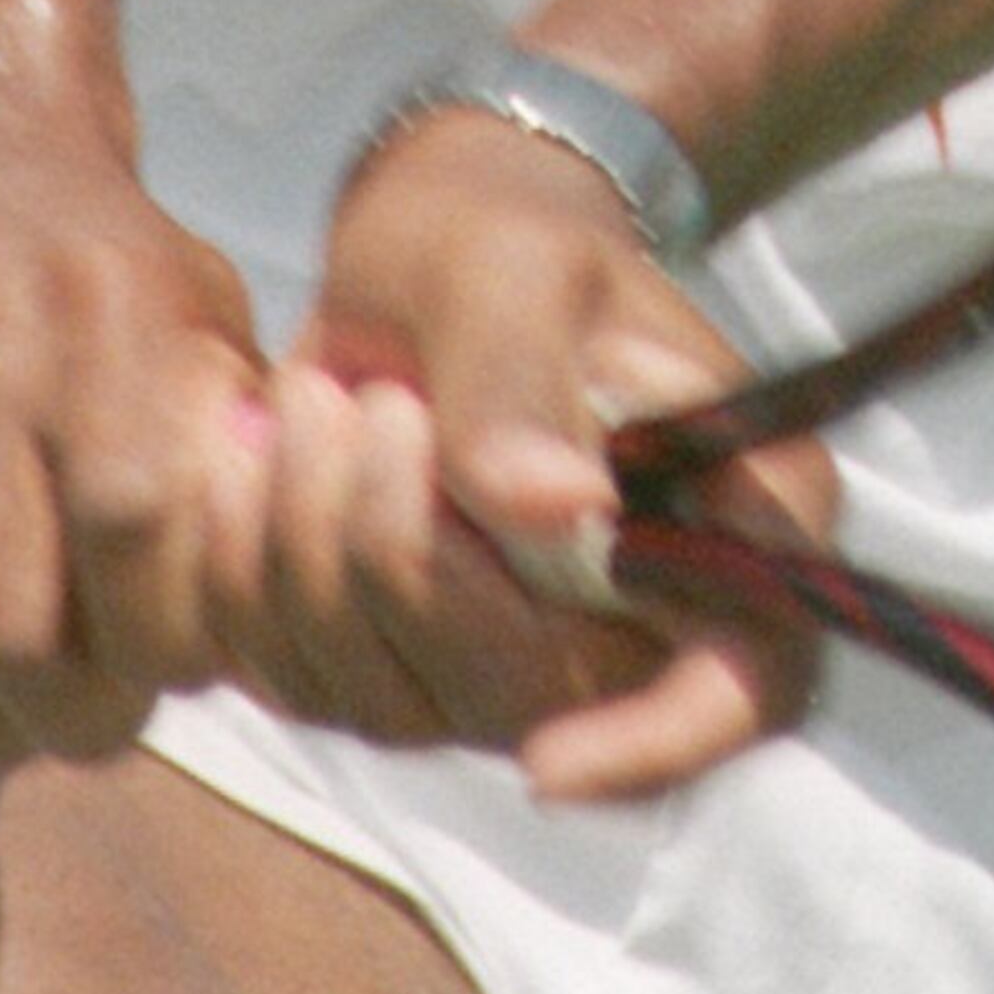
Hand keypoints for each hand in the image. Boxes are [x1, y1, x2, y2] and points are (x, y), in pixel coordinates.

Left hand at [227, 116, 832, 796]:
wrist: (428, 240)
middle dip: (401, 562)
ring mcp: (517, 652)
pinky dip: (247, 577)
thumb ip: (520, 378)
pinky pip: (303, 684)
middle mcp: (637, 612)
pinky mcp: (403, 658)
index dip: (656, 747)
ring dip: (308, 552)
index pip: (746, 688)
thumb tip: (552, 509)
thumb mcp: (511, 265)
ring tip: (310, 399)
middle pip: (524, 698)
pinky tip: (252, 460)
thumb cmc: (504, 230)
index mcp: (732, 511)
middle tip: (360, 405)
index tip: (543, 763)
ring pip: (393, 705)